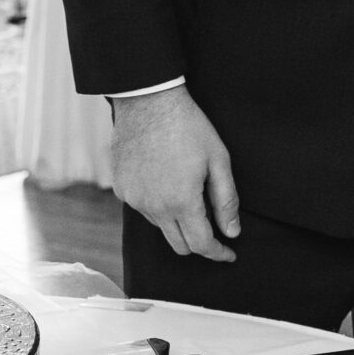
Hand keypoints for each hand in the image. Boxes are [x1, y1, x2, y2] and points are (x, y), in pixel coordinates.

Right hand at [108, 86, 240, 261]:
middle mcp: (154, 207)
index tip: (229, 254)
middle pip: (179, 245)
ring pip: (160, 227)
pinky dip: (157, 205)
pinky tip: (165, 181)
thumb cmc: (188, 126)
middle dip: (199, 242)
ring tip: (187, 191)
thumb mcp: (218, 160)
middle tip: (213, 227)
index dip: (218, 253)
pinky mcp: (121, 189)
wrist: (148, 101)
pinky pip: (143, 209)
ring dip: (176, 221)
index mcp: (181, 202)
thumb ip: (226, 200)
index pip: (202, 244)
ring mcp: (134, 199)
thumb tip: (232, 232)